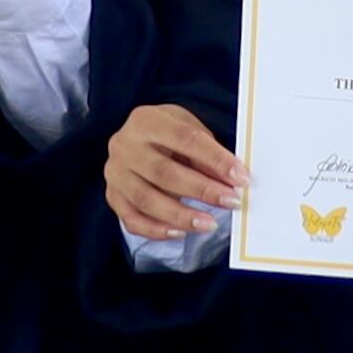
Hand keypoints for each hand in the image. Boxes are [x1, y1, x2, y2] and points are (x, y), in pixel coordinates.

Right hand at [106, 104, 246, 242]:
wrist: (136, 140)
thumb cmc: (168, 135)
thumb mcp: (189, 129)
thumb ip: (207, 154)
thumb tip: (231, 181)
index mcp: (146, 120)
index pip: (185, 139)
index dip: (215, 159)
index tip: (240, 177)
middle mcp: (124, 145)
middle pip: (164, 172)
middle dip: (202, 190)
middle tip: (231, 201)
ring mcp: (115, 173)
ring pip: (146, 199)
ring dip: (181, 215)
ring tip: (209, 224)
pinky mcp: (112, 196)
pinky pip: (132, 219)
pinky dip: (156, 230)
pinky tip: (180, 232)